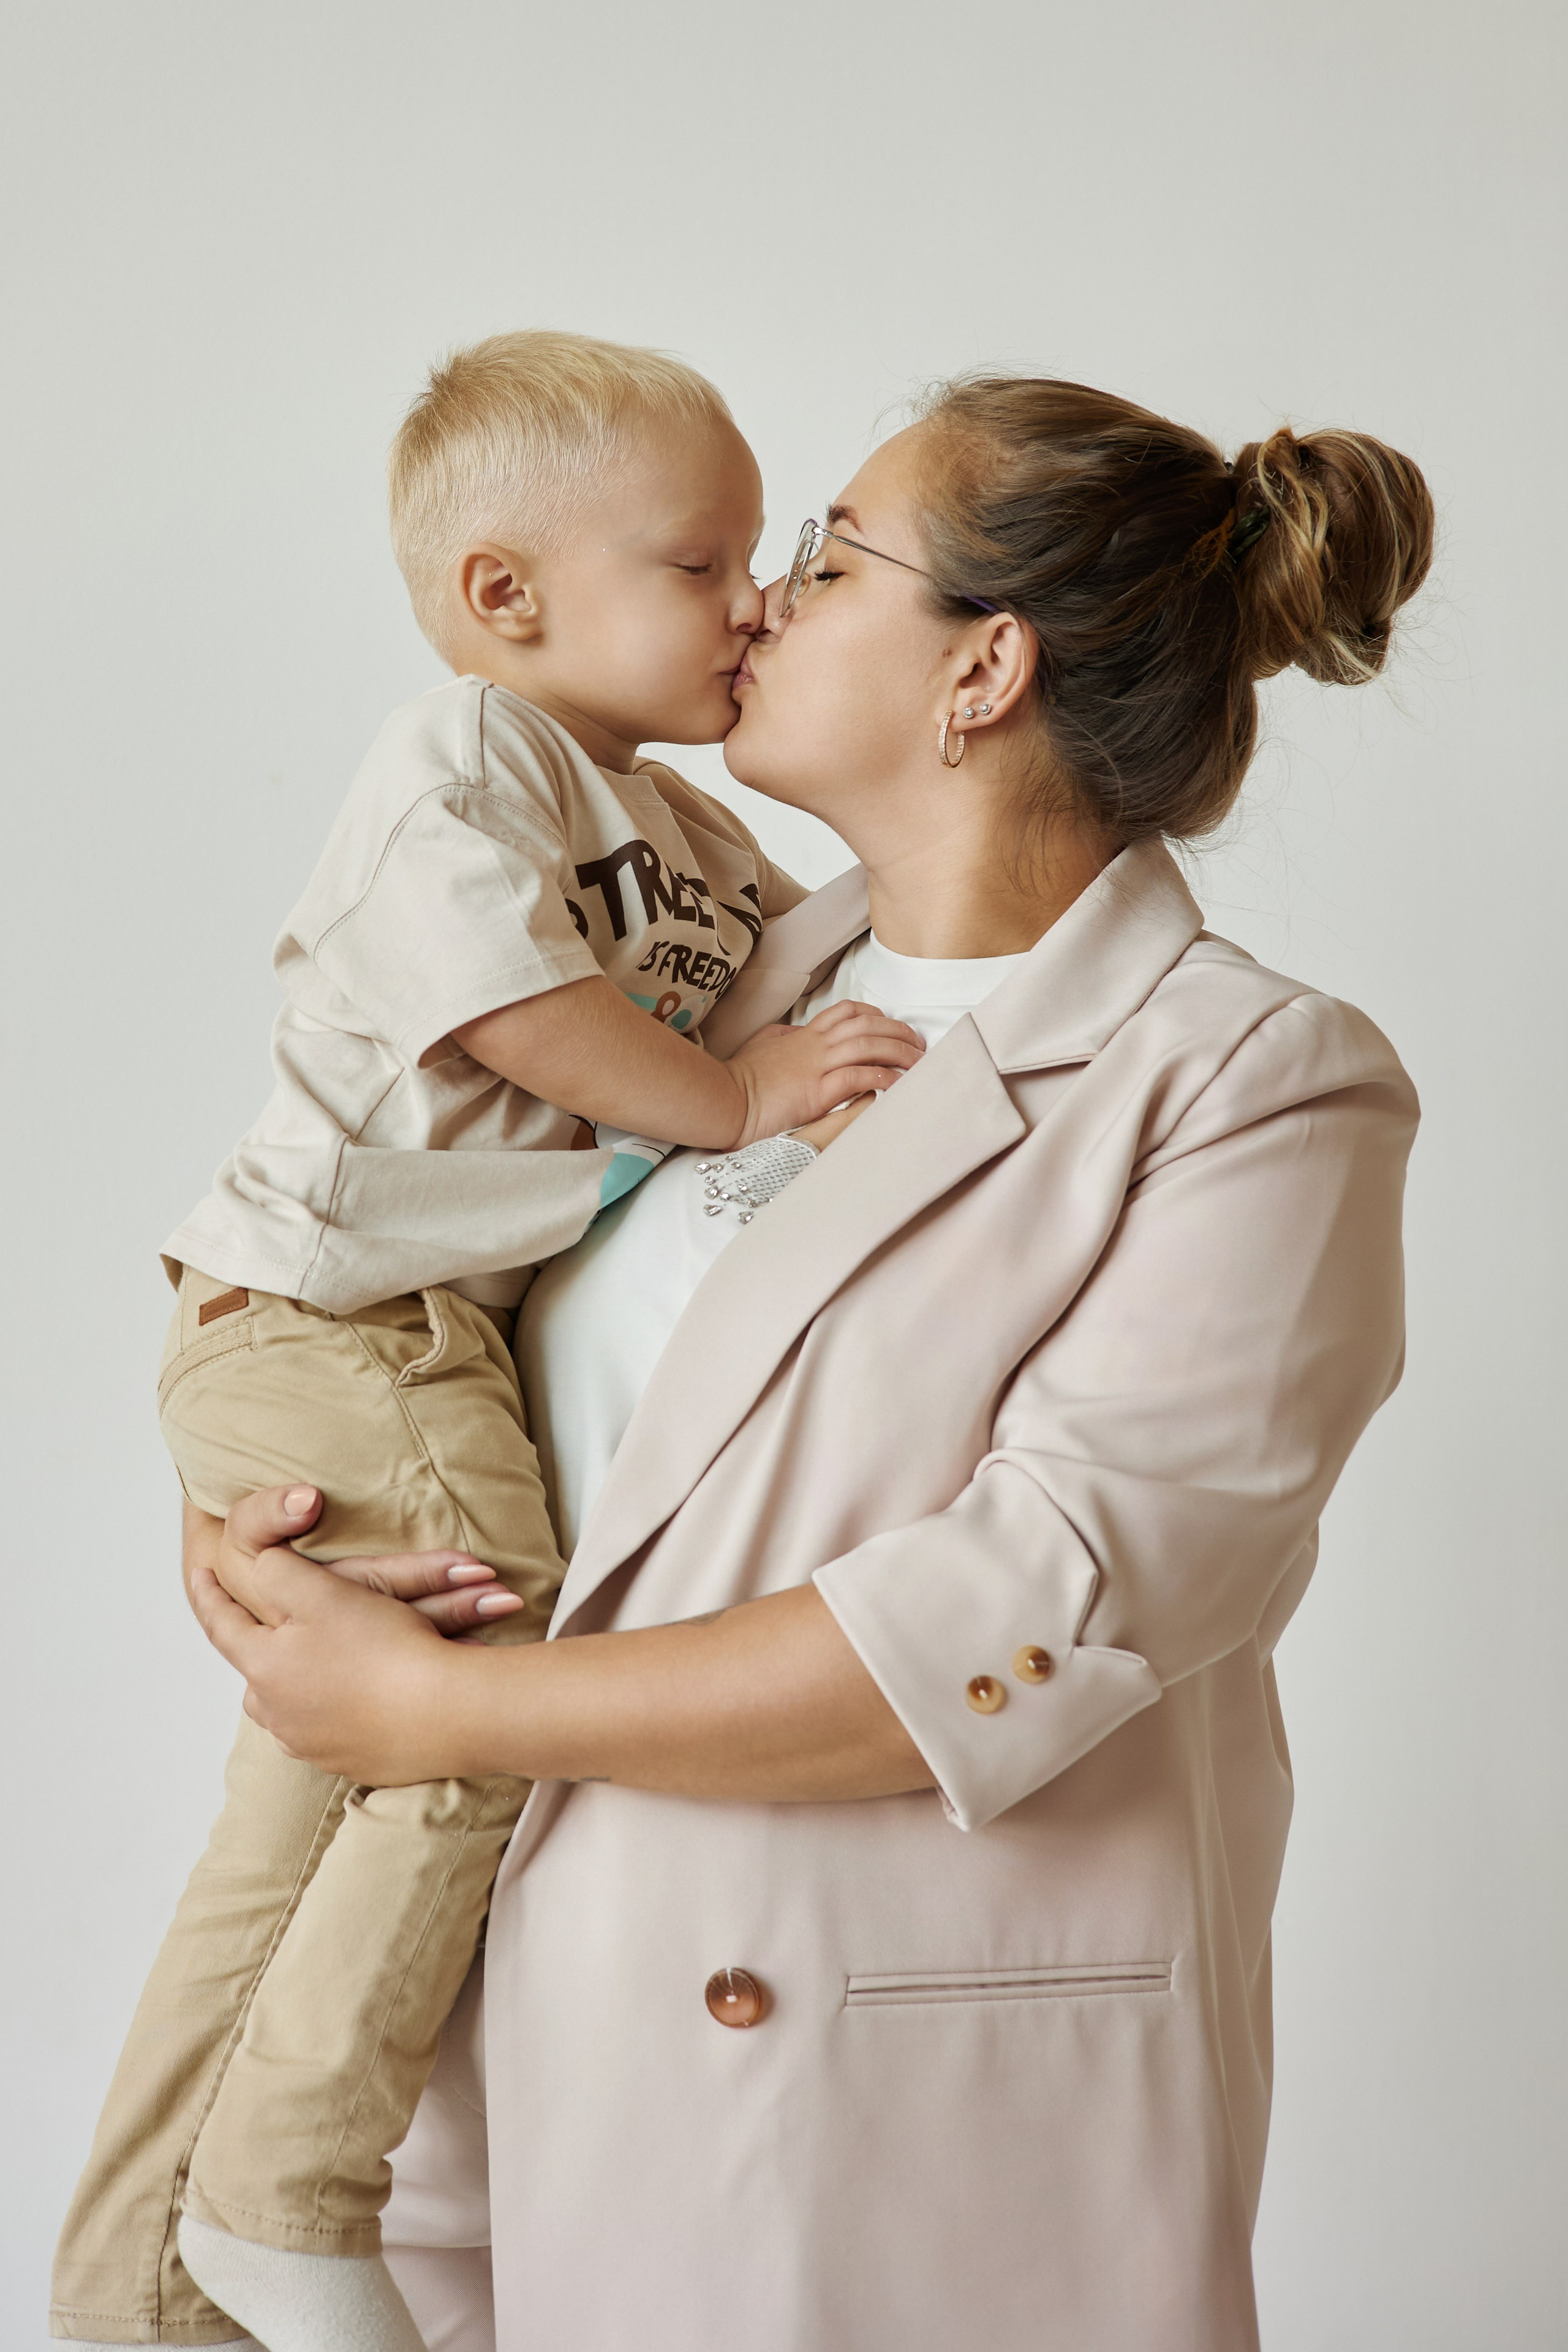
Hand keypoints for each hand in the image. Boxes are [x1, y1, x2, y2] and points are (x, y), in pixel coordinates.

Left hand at [183, 1487, 495, 1781]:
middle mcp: (279, 1712)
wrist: (446, 1712)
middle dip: (260, 1650)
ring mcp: (314, 1744)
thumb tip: (256, 1569)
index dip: (210, 1595)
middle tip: (270, 1630)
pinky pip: (332, 1731)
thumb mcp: (322, 1591)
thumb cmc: (382, 1647)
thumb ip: (276, 1571)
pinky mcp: (353, 1763)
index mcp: (264, 1667)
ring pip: (291, 1706)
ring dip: (300, 1685)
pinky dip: (338, 1711)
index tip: (199, 1574)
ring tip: (318, 1665)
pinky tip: (363, 1697)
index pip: (222, 1625)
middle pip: (256, 1674)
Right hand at [725, 1001, 922, 1144]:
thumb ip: (782, 1036)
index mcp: (803, 1035)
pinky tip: (899, 1083)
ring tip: (919, 1063)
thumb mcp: (761, 1045)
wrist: (724, 1098)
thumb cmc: (740, 1078)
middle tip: (918, 1044)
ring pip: (869, 1046)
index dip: (876, 1015)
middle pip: (868, 1024)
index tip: (892, 1025)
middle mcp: (815, 1044)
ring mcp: (817, 1065)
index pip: (847, 1012)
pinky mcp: (817, 1090)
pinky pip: (859, 1076)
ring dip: (900, 1053)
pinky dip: (884, 1078)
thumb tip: (795, 1033)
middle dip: (899, 1031)